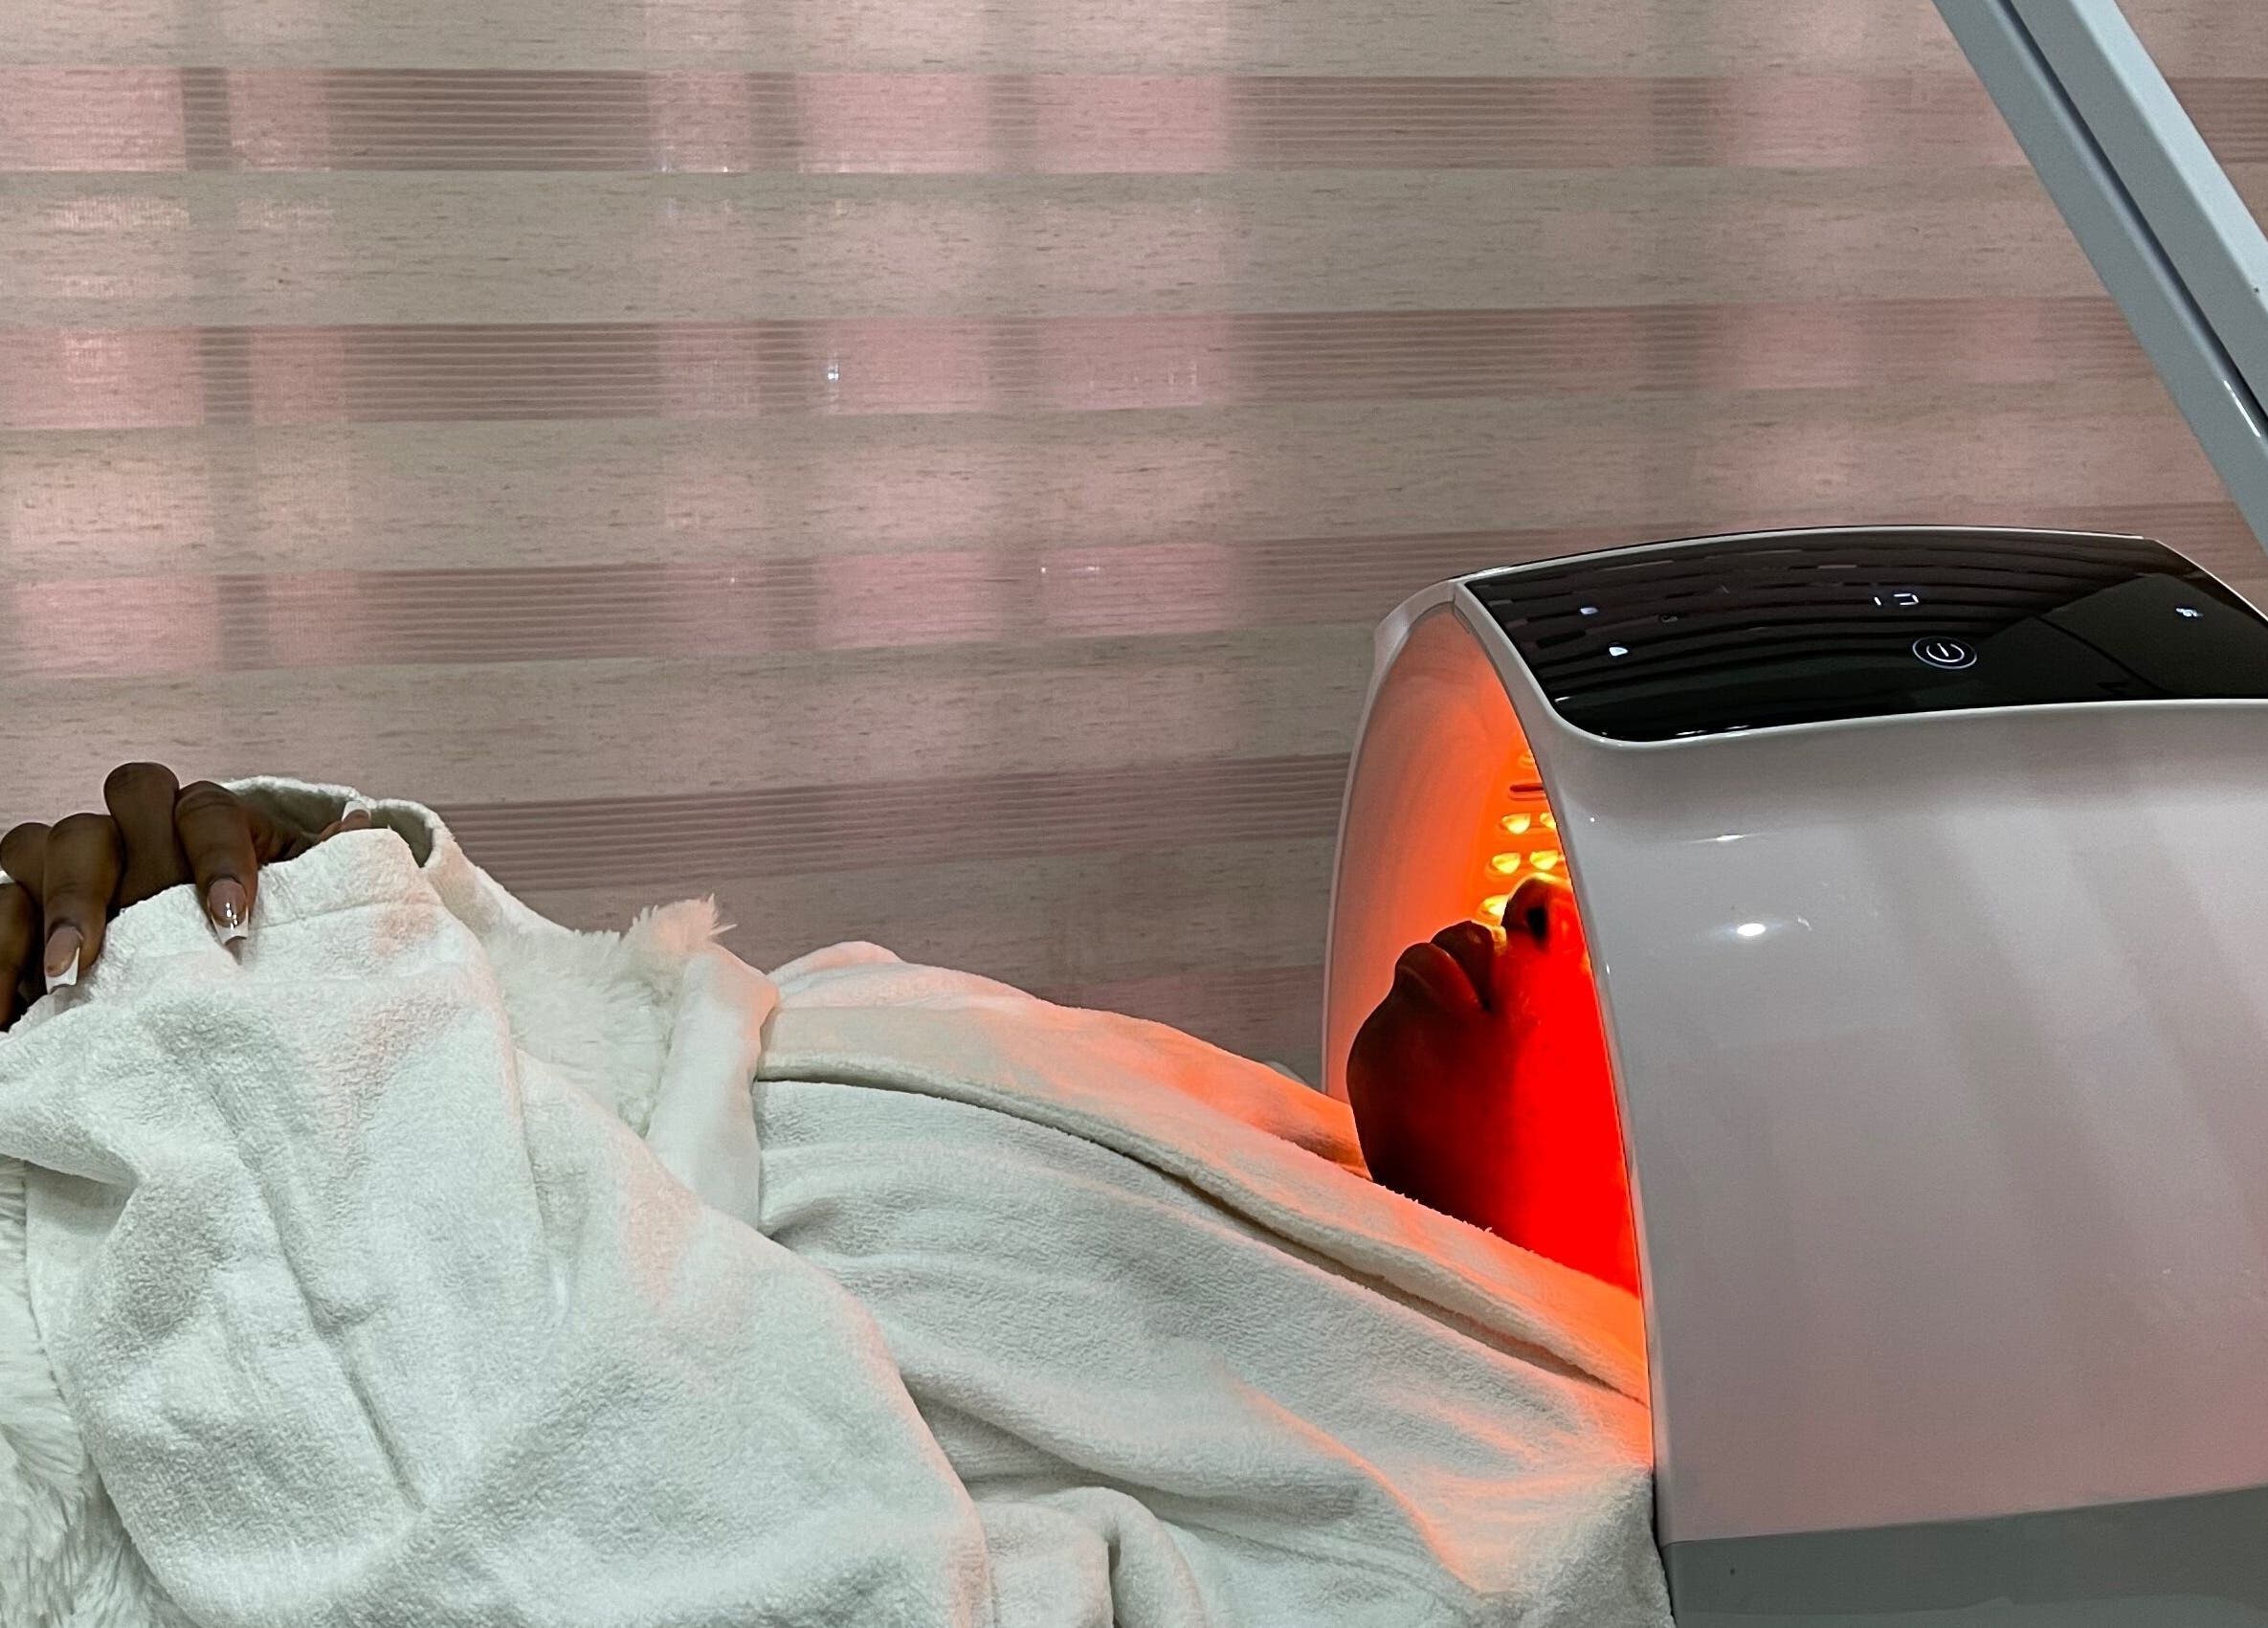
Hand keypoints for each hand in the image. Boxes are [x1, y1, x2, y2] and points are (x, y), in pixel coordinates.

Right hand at [1, 764, 369, 1026]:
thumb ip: (320, 874)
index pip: (205, 809)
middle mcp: (135, 827)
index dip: (216, 857)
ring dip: (59, 906)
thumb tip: (361, 828)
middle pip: (116, 809)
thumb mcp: (295, 908)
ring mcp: (73, 859)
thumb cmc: (255, 934)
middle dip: (136, 868)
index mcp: (205, 820)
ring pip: (43, 840)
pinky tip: (12, 1008)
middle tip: (134, 946)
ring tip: (69, 980)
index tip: (232, 922)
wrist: (209, 965)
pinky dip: (2, 950)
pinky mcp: (23, 903)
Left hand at [1347, 876, 1637, 1290]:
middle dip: (1477, 965)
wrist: (1500, 1248)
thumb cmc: (1561, 1181)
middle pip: (1468, 935)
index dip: (1532, 911)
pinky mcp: (1375, 1052)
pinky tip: (1431, 1089)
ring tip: (1461, 1059)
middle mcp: (1486, 1000)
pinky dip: (1405, 1037)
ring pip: (1421, 965)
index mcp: (1559, 1003)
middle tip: (1492, 1021)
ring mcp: (1422, 1023)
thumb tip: (1543, 930)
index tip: (1532, 916)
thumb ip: (1570, 1005)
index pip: (1536, 907)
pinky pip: (1389, 1016)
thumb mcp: (1597, 1081)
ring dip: (1438, 994)